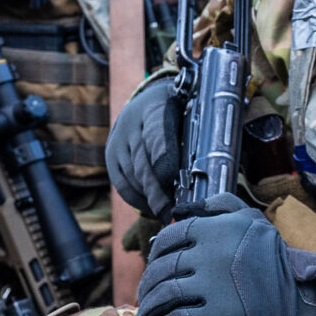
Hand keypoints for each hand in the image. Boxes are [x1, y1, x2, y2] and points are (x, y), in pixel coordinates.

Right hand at [106, 76, 184, 219]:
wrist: (143, 102)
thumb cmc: (176, 112)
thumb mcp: (188, 111)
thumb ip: (194, 135)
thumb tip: (205, 171)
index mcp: (156, 107)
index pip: (157, 134)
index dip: (164, 158)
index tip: (174, 180)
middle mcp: (131, 123)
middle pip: (143, 161)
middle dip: (157, 189)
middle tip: (171, 210)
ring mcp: (118, 140)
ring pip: (132, 175)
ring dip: (149, 197)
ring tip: (167, 213)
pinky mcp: (110, 155)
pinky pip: (121, 183)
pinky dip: (137, 200)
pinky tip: (152, 209)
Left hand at [132, 193, 315, 315]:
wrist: (306, 306)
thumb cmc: (279, 265)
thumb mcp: (255, 222)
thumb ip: (221, 207)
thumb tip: (182, 208)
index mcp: (220, 227)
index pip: (170, 238)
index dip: (156, 256)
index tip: (154, 270)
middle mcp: (214, 251)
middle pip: (163, 269)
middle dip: (148, 288)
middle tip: (146, 301)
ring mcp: (215, 284)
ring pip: (163, 296)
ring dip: (147, 314)